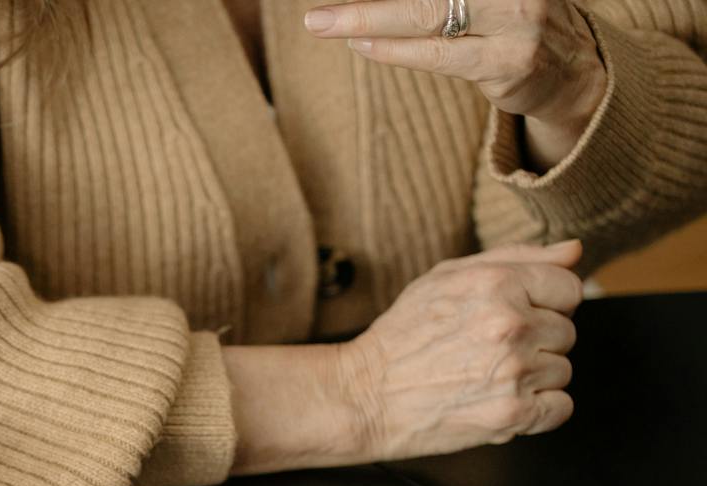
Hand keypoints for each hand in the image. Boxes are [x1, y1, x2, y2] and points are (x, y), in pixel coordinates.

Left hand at [306, 1, 605, 165]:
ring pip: (428, 16)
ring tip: (324, 22)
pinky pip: (437, 55)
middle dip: (371, 0)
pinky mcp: (509, 63)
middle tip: (319, 9)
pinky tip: (361, 44)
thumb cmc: (515, 17)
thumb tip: (373, 0)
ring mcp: (518, 21)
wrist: (573, 71)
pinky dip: (394, 49)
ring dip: (368, 19)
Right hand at [337, 240, 581, 461]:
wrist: (362, 396)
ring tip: (486, 378)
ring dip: (532, 378)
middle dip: (535, 343)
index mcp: (498, 284)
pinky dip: (537, 411)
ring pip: (562, 371)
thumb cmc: (402, 337)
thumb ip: (516, 258)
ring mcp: (514, 372)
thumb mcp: (448, 278)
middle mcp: (510, 325)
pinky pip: (560, 408)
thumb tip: (575, 251)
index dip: (544, 305)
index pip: (569, 289)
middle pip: (567, 333)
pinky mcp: (512, 413)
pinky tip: (500, 402)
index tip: (512, 319)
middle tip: (487, 352)